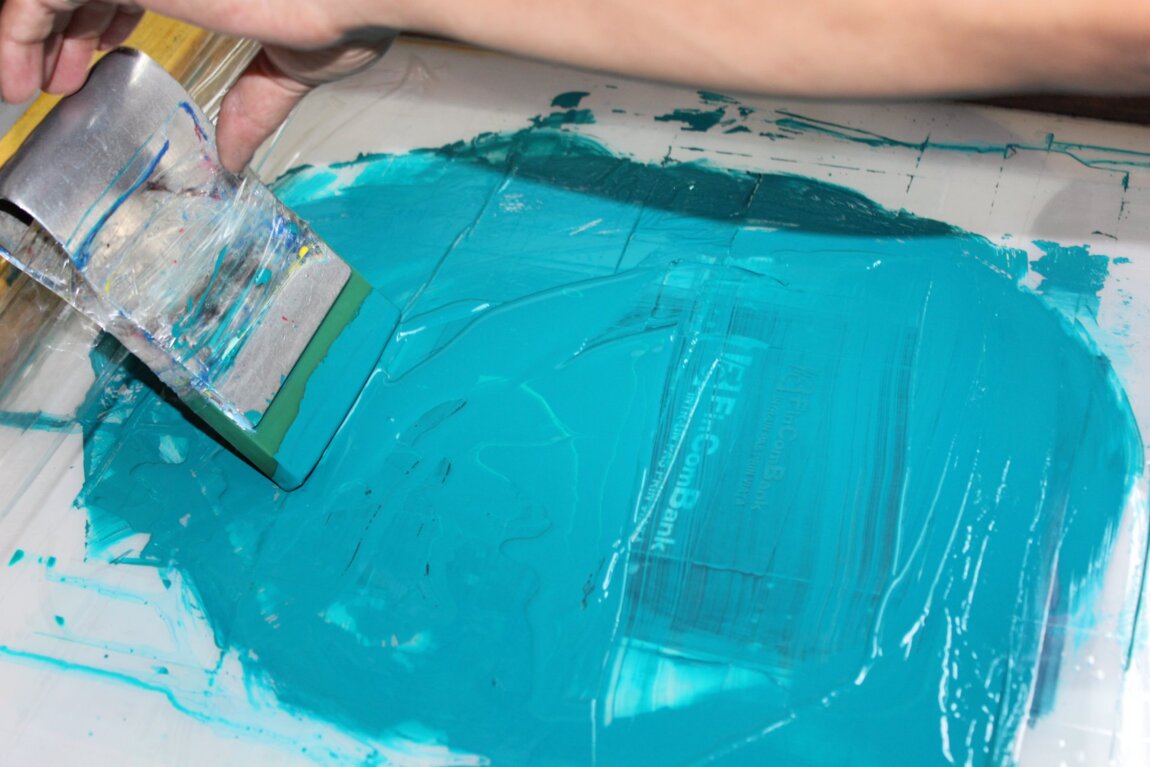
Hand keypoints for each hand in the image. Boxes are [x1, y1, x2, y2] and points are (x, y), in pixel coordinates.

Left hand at [0, 1, 394, 170]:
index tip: (94, 61)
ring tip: (22, 84)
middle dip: (64, 31)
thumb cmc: (342, 7)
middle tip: (57, 80)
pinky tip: (18, 77)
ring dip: (30, 35)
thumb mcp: (290, 65)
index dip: (102, 20)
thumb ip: (254, 105)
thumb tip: (238, 158)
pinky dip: (18, 34)